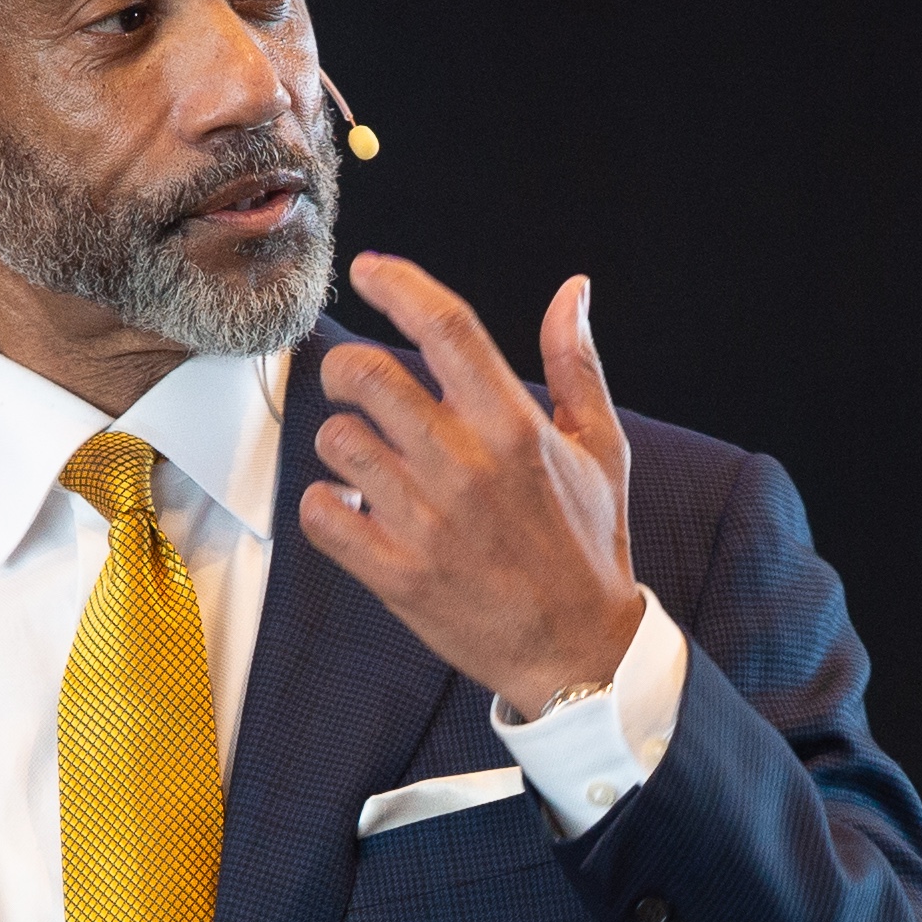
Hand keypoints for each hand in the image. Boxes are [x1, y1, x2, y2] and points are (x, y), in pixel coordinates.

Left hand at [302, 257, 646, 716]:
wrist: (578, 651)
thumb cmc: (586, 546)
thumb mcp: (600, 448)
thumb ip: (577, 364)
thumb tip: (572, 292)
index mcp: (514, 426)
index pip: (445, 327)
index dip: (398, 284)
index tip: (371, 271)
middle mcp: (465, 467)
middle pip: (367, 374)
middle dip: (346, 366)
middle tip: (353, 382)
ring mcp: (426, 523)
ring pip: (336, 441)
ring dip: (340, 440)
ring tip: (364, 458)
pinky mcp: (396, 573)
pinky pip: (321, 513)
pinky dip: (325, 503)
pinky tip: (352, 506)